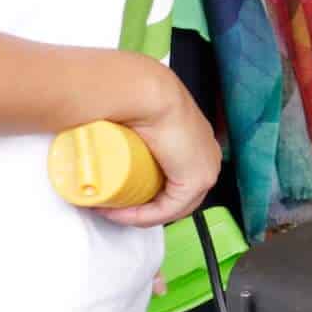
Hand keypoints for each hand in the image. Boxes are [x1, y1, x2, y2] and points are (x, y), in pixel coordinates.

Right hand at [98, 65, 221, 228]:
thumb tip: (103, 139)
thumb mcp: (138, 119)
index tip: (114, 193)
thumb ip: (129, 126)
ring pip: (170, 206)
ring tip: (109, 208)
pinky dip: (141, 216)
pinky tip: (118, 213)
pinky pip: (168, 210)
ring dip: (137, 213)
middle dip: (140, 207)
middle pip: (173, 197)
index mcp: (198, 143)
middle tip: (109, 203)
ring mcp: (207, 169)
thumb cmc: (140, 101)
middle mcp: (208, 157)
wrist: (149, 94)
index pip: (175, 181)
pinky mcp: (198, 180)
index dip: (144, 194)